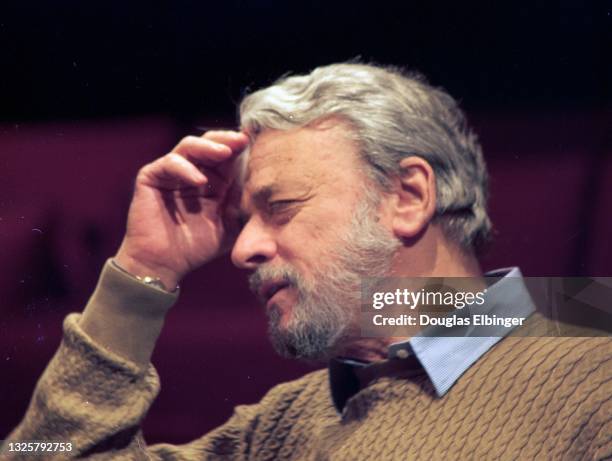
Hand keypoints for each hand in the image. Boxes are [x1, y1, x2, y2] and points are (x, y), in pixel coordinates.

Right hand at [114, 130, 248, 288]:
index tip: (257, 142)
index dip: (240, 148)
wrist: (164, 265)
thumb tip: (260, 184)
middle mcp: (192, 171)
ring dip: (208, 147)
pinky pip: (169, 163)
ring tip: (225, 153)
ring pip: (189, 146)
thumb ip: (242, 205)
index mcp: (213, 181)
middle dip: (227, 140)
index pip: (228, 156)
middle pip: (210, 144)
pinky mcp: (151, 177)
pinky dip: (185, 168)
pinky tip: (200, 180)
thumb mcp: (230, 226)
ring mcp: (172, 173)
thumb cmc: (196, 248)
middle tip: (242, 140)